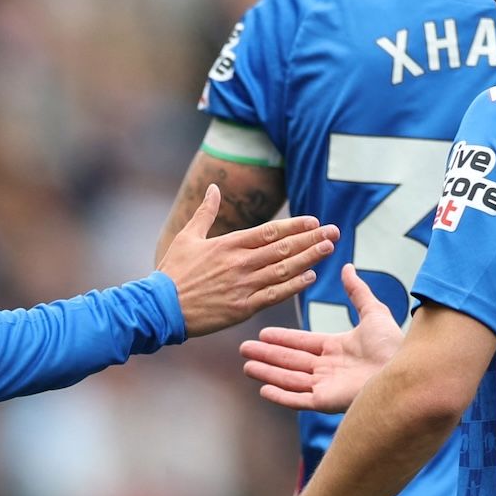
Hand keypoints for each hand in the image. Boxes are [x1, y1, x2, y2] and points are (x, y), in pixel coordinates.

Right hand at [157, 186, 336, 336]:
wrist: (161, 308)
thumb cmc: (173, 272)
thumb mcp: (187, 236)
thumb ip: (205, 212)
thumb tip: (213, 188)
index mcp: (229, 245)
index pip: (270, 231)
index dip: (294, 225)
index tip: (314, 221)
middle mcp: (240, 263)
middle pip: (283, 248)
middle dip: (311, 239)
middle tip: (334, 232)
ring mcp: (243, 286)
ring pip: (284, 270)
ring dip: (309, 258)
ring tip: (328, 249)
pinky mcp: (243, 307)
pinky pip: (274, 295)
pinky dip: (294, 286)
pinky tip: (310, 277)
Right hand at [238, 264, 400, 411]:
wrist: (405, 369)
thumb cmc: (395, 345)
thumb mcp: (374, 312)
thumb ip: (358, 292)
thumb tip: (348, 268)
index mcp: (338, 349)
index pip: (303, 343)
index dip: (283, 338)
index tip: (263, 332)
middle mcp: (329, 369)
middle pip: (291, 361)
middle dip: (267, 355)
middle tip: (244, 349)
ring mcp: (327, 387)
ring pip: (290, 379)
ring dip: (268, 372)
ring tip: (247, 366)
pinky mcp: (327, 402)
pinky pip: (298, 399)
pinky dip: (281, 395)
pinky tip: (263, 389)